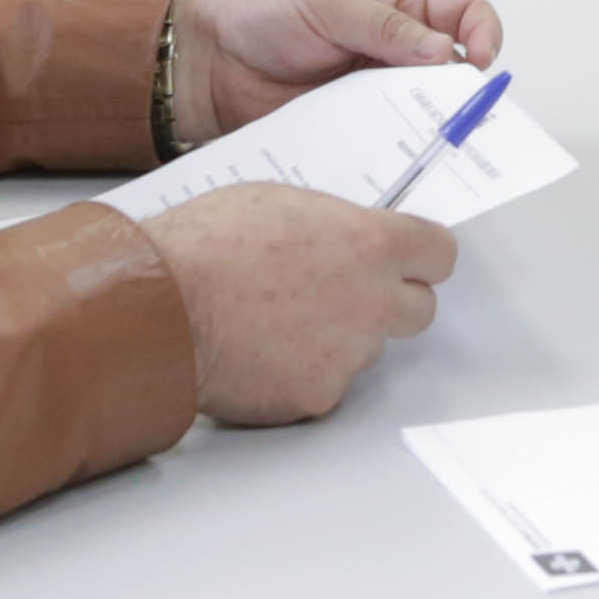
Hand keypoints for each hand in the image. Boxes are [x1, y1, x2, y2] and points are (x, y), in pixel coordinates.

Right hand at [143, 180, 457, 424]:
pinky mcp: (319, 396)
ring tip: (276, 320)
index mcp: (370, 243)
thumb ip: (333, 225)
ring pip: (366, 348)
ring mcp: (348, 354)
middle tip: (344, 295)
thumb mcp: (280, 203)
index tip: (409, 260)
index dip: (422, 257)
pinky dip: (301, 372)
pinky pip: (325, 382)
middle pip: (419, 309)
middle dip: (389, 301)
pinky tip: (261, 352)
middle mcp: (372, 302)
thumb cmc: (204, 246)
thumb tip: (347, 238)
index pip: (439, 253)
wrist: (159, 307)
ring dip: (338, 337)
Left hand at [176, 0, 498, 141]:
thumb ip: (386, 26)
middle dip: (462, 94)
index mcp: (397, 4)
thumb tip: (442, 50)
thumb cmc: (260, 7)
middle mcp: (392, 49)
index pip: (463, 13)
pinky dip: (389, 151)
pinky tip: (384, 155)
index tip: (479, 60)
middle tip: (458, 114)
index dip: (482, 33)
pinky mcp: (348, 126)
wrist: (204, 56)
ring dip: (426, 127)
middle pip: (451, 73)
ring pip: (419, 113)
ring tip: (425, 141)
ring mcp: (370, 91)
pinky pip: (380, 142)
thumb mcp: (327, 0)